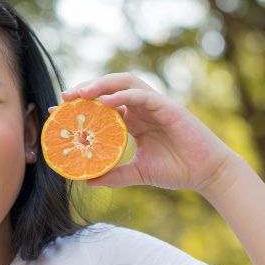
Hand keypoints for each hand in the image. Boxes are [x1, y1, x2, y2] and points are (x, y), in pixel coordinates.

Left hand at [47, 72, 236, 193]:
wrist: (207, 175)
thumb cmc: (176, 170)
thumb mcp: (138, 173)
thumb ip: (114, 174)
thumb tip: (88, 181)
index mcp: (135, 120)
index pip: (103, 105)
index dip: (81, 105)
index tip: (57, 111)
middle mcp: (142, 108)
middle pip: (110, 88)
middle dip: (86, 89)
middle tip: (64, 98)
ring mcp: (155, 105)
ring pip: (124, 83)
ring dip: (101, 84)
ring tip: (80, 93)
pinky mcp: (169, 107)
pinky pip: (142, 95)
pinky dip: (123, 95)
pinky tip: (106, 101)